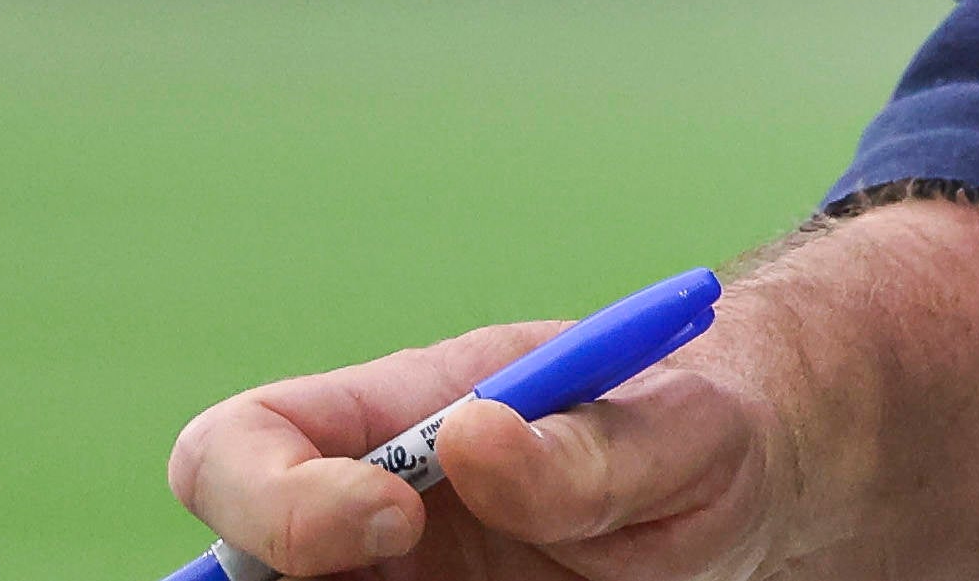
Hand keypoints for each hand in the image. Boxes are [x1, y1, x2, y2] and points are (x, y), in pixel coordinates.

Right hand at [168, 315, 780, 580]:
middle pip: (234, 564)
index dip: (279, 495)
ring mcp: (388, 579)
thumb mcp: (681, 436)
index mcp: (400, 414)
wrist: (744, 498)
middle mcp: (365, 506)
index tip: (398, 520)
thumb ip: (587, 444)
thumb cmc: (703, 440)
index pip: (243, 441)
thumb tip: (470, 435)